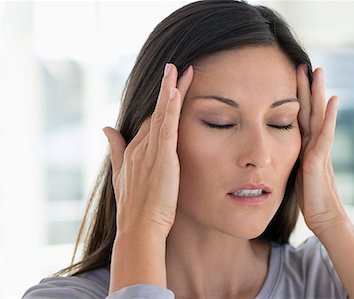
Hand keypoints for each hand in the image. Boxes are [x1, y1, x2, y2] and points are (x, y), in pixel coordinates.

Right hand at [103, 63, 193, 237]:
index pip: (150, 119)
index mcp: (135, 150)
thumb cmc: (134, 207)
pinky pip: (166, 129)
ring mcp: (150, 152)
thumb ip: (116, 149)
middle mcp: (140, 147)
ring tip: (177, 69)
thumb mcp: (122, 175)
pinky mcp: (161, 159)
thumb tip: (105, 128)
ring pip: (161, 115)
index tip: (168, 84)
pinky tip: (175, 91)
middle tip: (174, 66)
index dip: (159, 102)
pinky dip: (170, 109)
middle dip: (166, 88)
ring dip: (169, 90)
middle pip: (156, 111)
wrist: (138, 229)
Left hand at [295, 66, 347, 237]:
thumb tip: (276, 152)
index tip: (293, 79)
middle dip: (307, 88)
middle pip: (310, 110)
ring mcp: (319, 150)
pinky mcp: (320, 160)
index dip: (296, 98)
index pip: (299, 117)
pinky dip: (329, 117)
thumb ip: (290, 159)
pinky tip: (332, 100)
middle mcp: (313, 143)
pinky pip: (325, 135)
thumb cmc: (309, 199)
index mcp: (305, 146)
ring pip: (318, 116)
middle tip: (305, 65)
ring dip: (318, 93)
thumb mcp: (295, 173)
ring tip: (318, 71)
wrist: (324, 218)